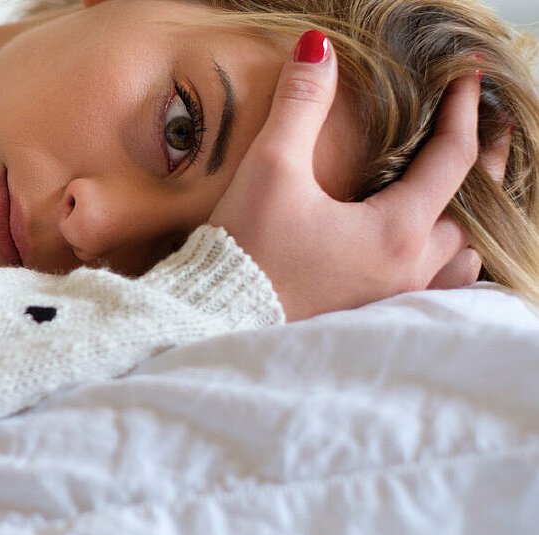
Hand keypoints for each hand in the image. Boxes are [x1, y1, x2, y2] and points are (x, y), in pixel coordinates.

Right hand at [208, 31, 495, 320]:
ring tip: (465, 196)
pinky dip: (447, 262)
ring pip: (462, 259)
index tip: (467, 81)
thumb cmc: (245, 250)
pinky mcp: (370, 314)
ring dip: (468, 223)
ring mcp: (392, 298)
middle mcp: (407, 269)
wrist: (214, 318)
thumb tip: (317, 49)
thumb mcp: (270, 169)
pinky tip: (430, 253)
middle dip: (483, 166)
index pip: (451, 159)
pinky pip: (434, 288)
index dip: (463, 113)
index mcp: (396, 231)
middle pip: (473, 213)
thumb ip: (301, 105)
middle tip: (488, 131)